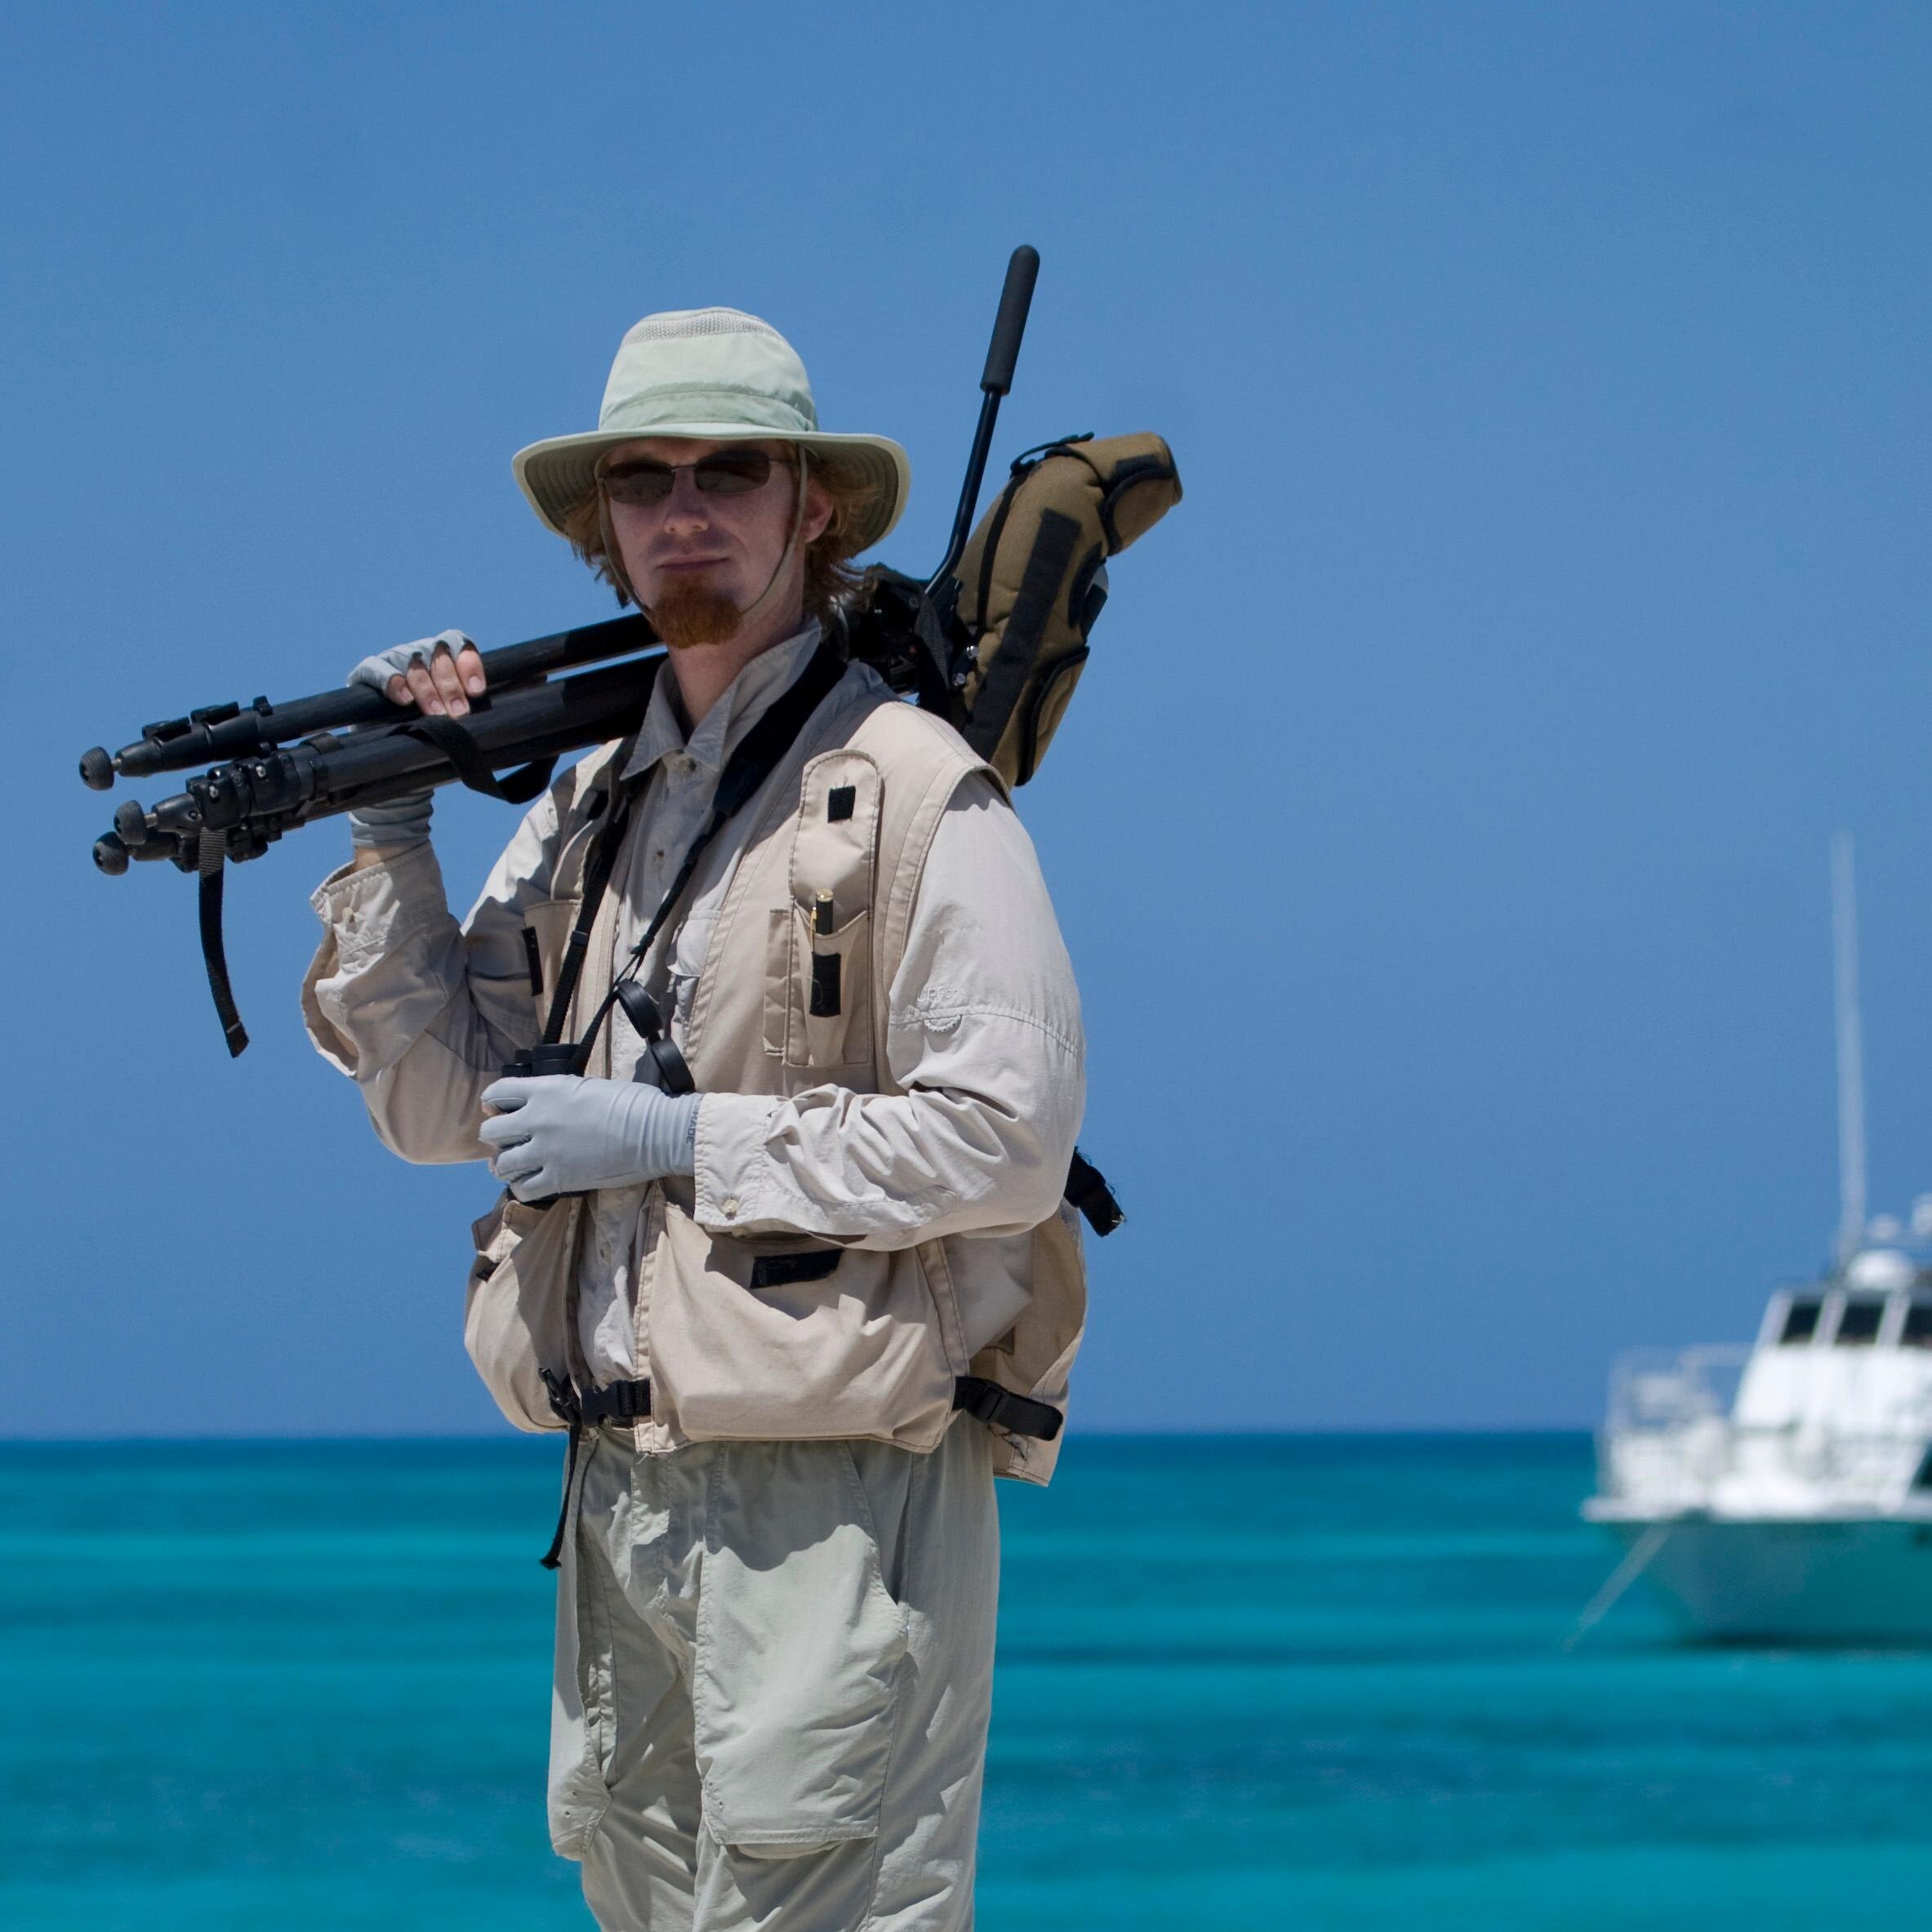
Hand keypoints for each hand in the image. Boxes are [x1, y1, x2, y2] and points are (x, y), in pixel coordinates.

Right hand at [343, 630, 484, 854]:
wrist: (402, 763)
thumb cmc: (443, 736)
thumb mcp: (472, 721)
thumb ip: (500, 703)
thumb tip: (542, 683)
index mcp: (447, 659)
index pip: (460, 644)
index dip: (470, 663)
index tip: (479, 691)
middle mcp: (421, 654)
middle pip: (438, 652)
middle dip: (451, 683)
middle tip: (459, 714)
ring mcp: (393, 661)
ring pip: (412, 660)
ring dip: (427, 687)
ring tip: (436, 714)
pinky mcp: (366, 676)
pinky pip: (378, 669)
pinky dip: (393, 681)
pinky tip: (404, 699)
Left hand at [479, 1074, 700, 1201]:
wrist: (656, 1132)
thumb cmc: (634, 1103)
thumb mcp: (589, 1085)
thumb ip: (560, 1094)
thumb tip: (551, 1103)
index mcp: (546, 1090)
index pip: (498, 1093)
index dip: (494, 1102)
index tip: (498, 1109)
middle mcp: (537, 1120)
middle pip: (491, 1132)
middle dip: (496, 1137)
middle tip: (510, 1141)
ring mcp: (545, 1152)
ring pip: (501, 1164)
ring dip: (505, 1165)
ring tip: (515, 1165)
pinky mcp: (559, 1179)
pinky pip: (523, 1190)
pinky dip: (522, 1188)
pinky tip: (531, 1183)